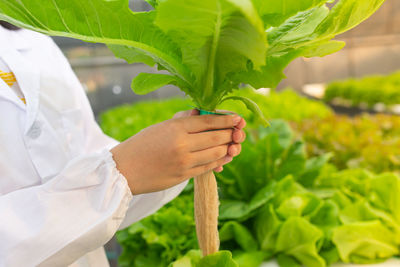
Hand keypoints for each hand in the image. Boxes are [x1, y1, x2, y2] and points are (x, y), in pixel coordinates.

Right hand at [111, 110, 245, 194]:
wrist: (124, 171)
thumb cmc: (141, 145)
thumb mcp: (160, 127)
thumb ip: (182, 120)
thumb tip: (201, 113)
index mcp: (175, 128)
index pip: (208, 121)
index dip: (226, 120)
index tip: (238, 118)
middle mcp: (182, 144)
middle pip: (217, 137)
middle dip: (231, 134)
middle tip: (239, 131)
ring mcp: (184, 162)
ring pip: (216, 153)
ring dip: (228, 148)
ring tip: (234, 144)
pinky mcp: (184, 176)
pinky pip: (209, 167)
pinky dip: (220, 161)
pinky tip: (225, 157)